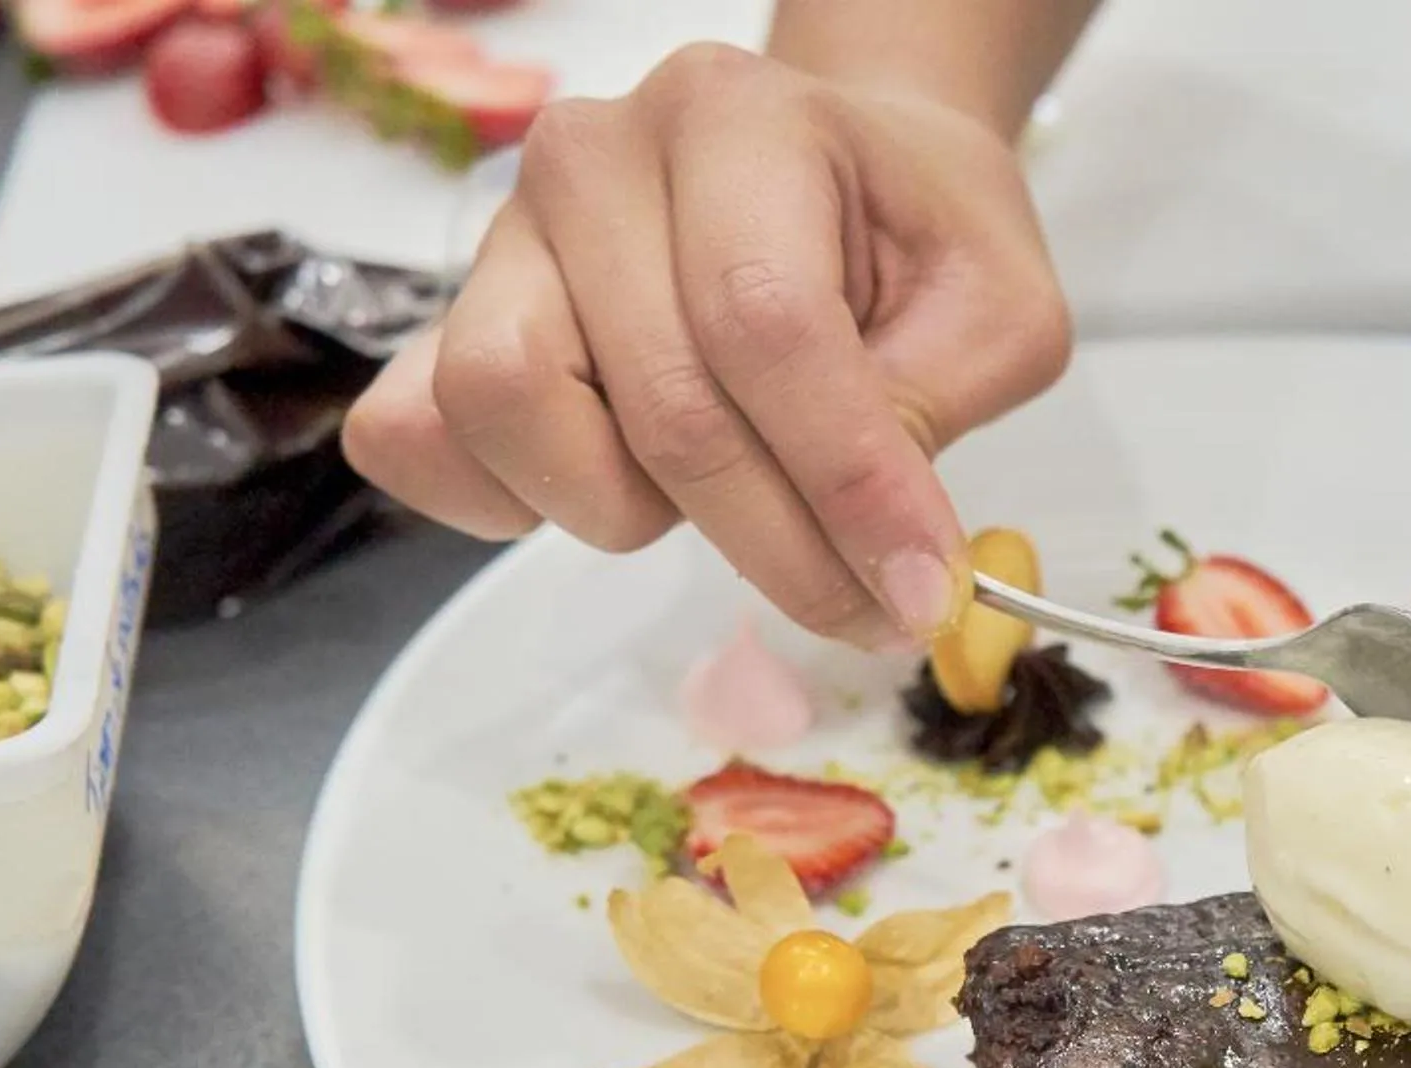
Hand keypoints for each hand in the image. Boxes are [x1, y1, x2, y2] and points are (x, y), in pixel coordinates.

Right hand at [342, 44, 1073, 649]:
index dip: (847, 483)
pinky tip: (616, 495)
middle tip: (866, 606)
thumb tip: (895, 570)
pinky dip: (505, 501)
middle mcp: (597, 159)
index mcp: (737, 119)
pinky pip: (417, 438)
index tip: (923, 590)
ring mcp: (507, 239)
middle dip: (778, 543)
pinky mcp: (450, 320)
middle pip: (660, 401)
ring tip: (727, 500)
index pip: (767, 322)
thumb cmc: (913, 235)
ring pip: (511, 408)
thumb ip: (935, 421)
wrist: (841, 177)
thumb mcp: (993, 309)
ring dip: (628, 507)